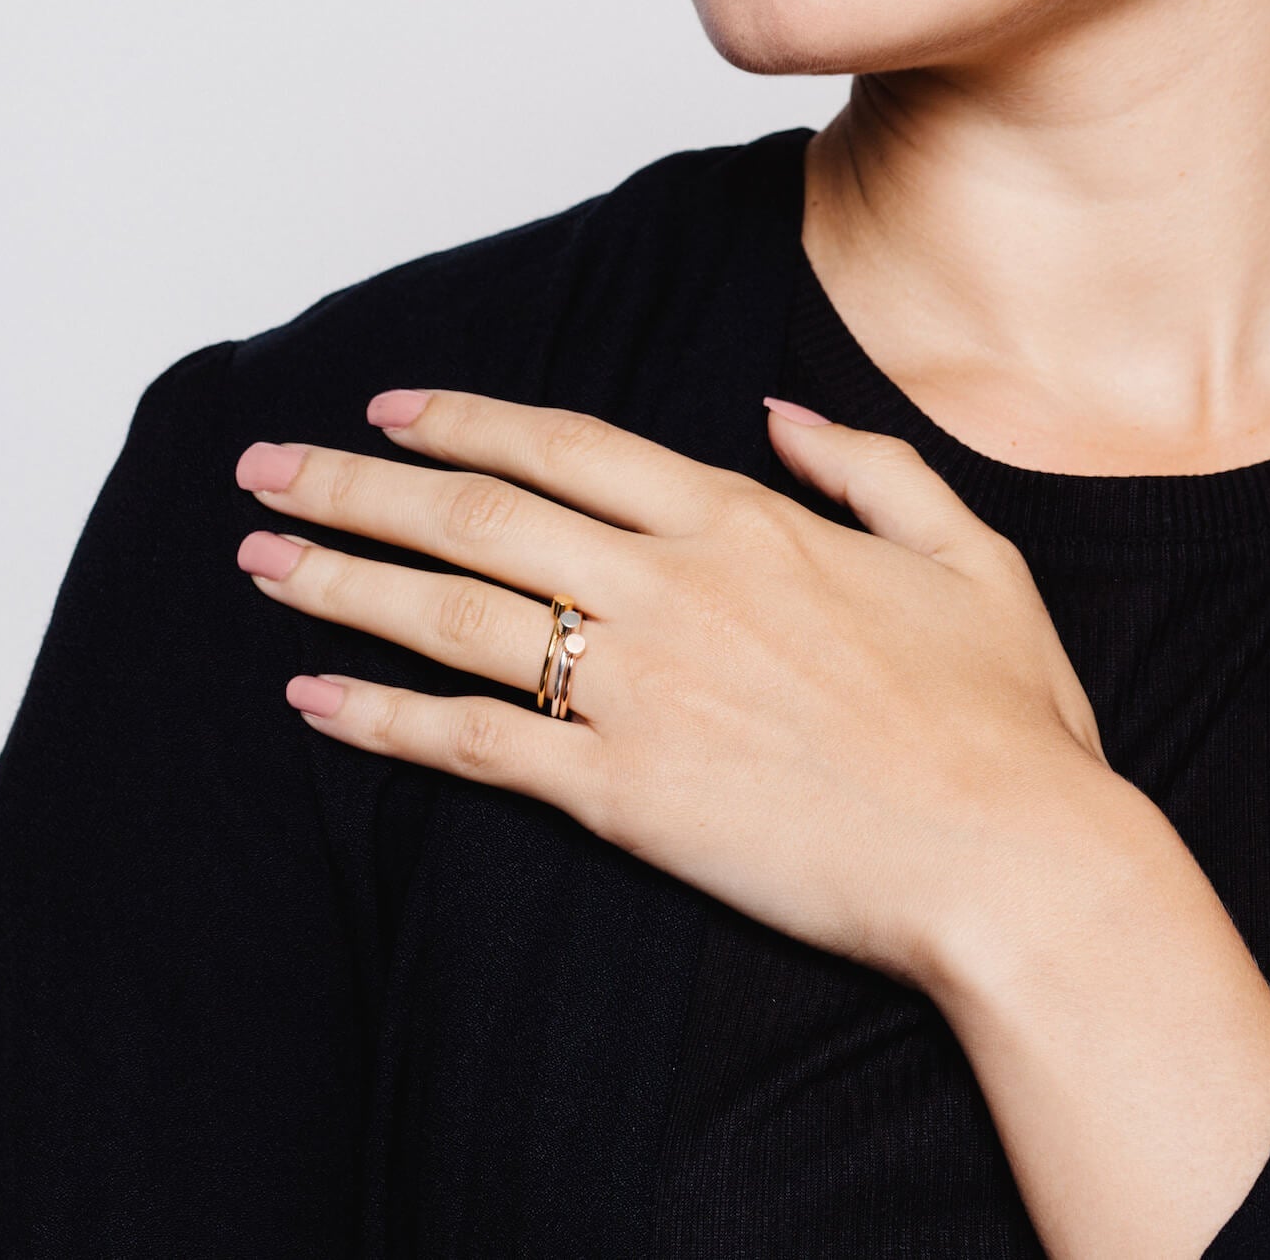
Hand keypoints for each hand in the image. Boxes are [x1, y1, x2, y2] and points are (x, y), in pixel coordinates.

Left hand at [234, 387, 1118, 995]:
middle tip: (268, 467)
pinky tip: (312, 698)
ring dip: (341, 579)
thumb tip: (778, 415)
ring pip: (452, 613)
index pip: (564, 444)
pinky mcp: (621, 793)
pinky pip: (471, 744)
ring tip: (257, 557)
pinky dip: (381, 719)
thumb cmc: (1001, 714)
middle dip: (357, 483)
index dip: (463, 420)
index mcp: (743, 522)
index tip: (389, 410)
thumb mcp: (968, 551)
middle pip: (475, 513)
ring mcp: (637, 690)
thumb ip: (867, 467)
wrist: (1013, 858)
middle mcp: (670, 588)